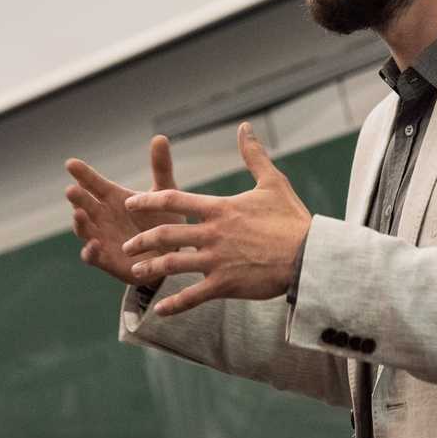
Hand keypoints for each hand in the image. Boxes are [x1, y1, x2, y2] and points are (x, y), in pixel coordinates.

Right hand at [66, 135, 186, 285]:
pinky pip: (92, 256)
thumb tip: (160, 136)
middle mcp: (103, 216)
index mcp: (113, 198)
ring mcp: (102, 237)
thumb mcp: (164, 192)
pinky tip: (93, 245)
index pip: (94, 183)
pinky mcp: (106, 260)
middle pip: (85, 204)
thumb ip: (161, 167)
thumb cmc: (164, 219)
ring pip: (84, 229)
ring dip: (79, 223)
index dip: (83, 174)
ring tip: (78, 214)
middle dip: (77, 197)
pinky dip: (90, 251)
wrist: (172, 254)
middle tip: (71, 190)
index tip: (71, 163)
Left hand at [120, 122, 312, 315]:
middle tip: (127, 245)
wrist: (309, 254)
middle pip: (166, 233)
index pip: (175, 199)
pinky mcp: (225, 284)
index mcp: (220, 208)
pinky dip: (174, 304)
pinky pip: (192, 296)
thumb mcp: (273, 182)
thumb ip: (253, 155)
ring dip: (151, 268)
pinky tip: (159, 309)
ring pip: (173, 264)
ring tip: (135, 272)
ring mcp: (216, 260)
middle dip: (142, 240)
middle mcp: (213, 233)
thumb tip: (245, 128)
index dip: (149, 201)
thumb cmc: (292, 218)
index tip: (130, 203)